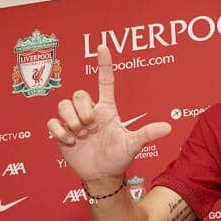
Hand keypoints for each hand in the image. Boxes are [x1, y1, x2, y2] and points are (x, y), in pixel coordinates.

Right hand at [47, 44, 170, 181]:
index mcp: (107, 109)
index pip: (105, 81)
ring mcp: (74, 120)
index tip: (103, 46)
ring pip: (63, 105)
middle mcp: (89, 111)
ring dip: (72, 122)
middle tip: (92, 128)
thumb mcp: (133, 145)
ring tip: (82, 136)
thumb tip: (168, 127)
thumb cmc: (118, 157)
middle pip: (79, 94)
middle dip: (83, 111)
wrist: (101, 175)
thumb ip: (147, 134)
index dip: (104, 63)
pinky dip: (60, 132)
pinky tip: (70, 142)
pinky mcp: (60, 131)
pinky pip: (52, 122)